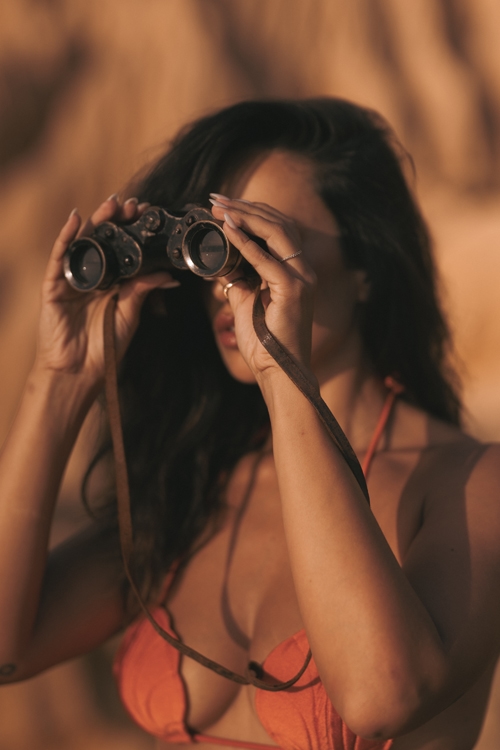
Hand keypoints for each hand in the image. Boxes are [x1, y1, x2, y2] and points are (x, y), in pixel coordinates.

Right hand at [35, 196, 178, 387]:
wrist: (79, 371)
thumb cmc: (105, 346)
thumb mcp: (129, 314)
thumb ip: (144, 290)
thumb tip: (169, 275)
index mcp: (112, 282)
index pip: (124, 248)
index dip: (134, 231)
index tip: (150, 214)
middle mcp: (93, 275)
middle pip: (104, 240)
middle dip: (118, 220)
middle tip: (134, 205)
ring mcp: (72, 278)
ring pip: (84, 242)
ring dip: (96, 221)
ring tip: (112, 205)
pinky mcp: (53, 284)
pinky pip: (59, 256)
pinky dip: (66, 236)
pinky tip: (75, 219)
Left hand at [210, 195, 316, 379]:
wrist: (278, 373)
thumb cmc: (265, 345)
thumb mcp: (246, 304)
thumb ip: (240, 282)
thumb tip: (222, 265)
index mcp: (296, 273)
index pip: (278, 230)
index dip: (252, 213)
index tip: (223, 205)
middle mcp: (303, 272)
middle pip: (278, 224)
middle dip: (245, 207)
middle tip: (216, 199)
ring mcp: (302, 280)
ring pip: (276, 233)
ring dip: (245, 217)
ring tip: (220, 208)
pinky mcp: (293, 291)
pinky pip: (266, 259)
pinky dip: (246, 242)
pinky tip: (228, 230)